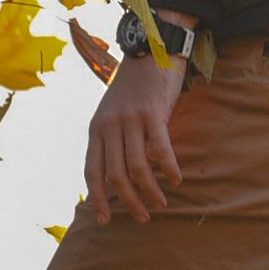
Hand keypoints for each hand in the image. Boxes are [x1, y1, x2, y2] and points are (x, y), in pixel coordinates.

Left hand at [84, 50, 188, 225]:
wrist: (149, 49)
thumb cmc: (133, 86)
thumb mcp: (112, 111)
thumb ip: (112, 138)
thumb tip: (119, 173)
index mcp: (96, 127)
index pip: (92, 170)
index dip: (98, 197)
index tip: (105, 220)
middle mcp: (109, 125)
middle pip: (115, 174)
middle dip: (127, 201)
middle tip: (142, 218)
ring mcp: (130, 118)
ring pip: (137, 166)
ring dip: (149, 190)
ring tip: (160, 204)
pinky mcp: (153, 112)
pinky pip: (160, 148)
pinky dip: (168, 168)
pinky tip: (176, 179)